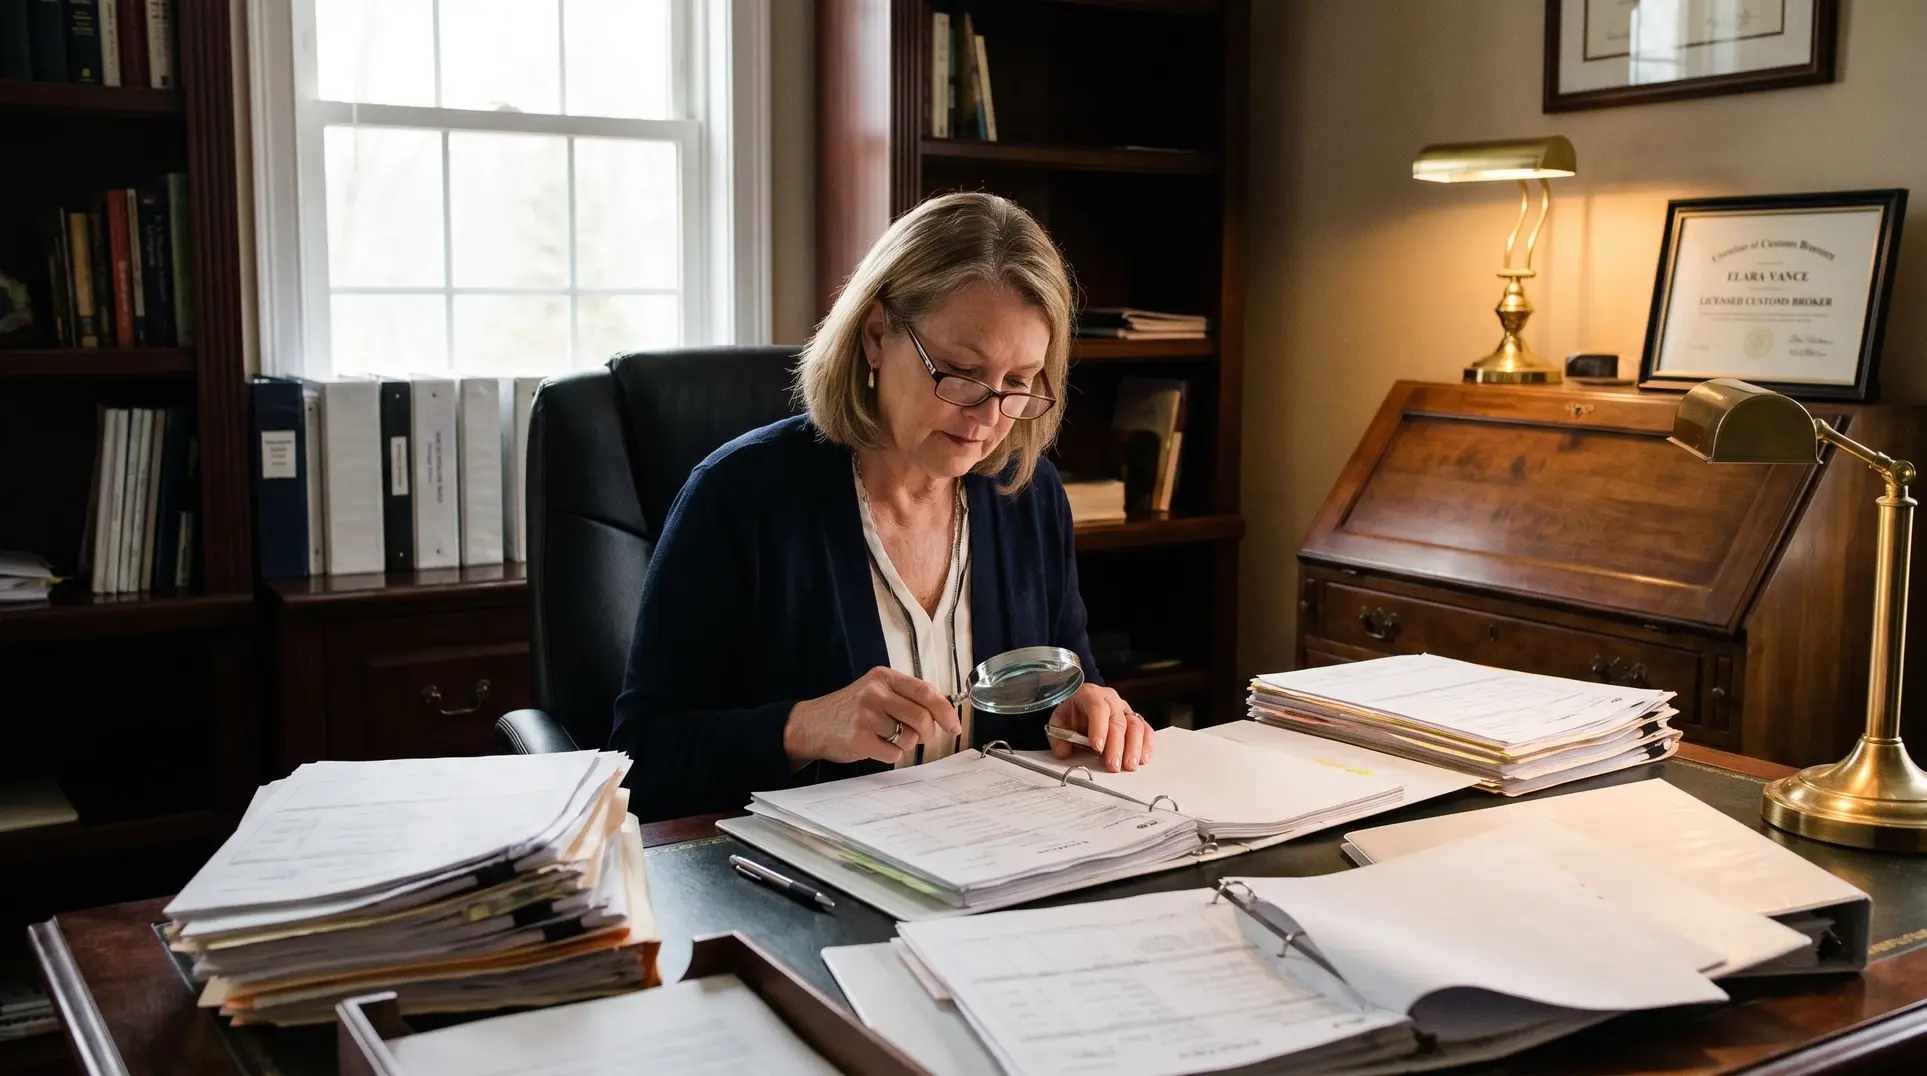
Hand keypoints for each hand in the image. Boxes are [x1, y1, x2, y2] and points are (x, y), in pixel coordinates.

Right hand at [784, 667, 962, 767]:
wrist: (811, 724)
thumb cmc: (850, 709)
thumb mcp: (876, 690)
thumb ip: (906, 696)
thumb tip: (943, 709)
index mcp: (884, 677)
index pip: (925, 692)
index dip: (945, 711)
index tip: (953, 726)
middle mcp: (875, 693)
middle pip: (922, 718)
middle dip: (926, 732)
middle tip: (917, 736)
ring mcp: (866, 715)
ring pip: (909, 738)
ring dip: (904, 743)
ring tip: (886, 736)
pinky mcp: (859, 738)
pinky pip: (893, 753)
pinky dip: (889, 754)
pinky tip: (874, 745)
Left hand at [1048, 684, 1152, 772]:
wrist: (1080, 707)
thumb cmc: (1071, 714)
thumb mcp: (1058, 722)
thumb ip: (1058, 737)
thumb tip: (1063, 752)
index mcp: (1089, 694)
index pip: (1097, 707)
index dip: (1098, 727)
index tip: (1097, 747)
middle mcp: (1110, 699)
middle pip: (1118, 720)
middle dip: (1116, 745)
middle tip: (1113, 765)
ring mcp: (1125, 708)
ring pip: (1135, 725)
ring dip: (1134, 747)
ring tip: (1129, 766)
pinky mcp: (1135, 719)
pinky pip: (1146, 730)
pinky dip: (1146, 745)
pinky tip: (1142, 759)